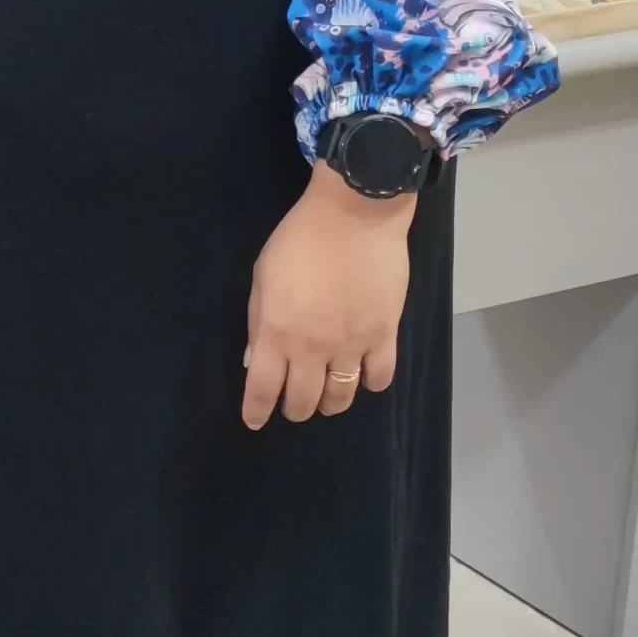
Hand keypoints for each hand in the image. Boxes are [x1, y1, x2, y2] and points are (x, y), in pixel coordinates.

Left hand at [242, 159, 416, 426]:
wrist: (354, 215)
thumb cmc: (300, 239)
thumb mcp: (262, 275)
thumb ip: (257, 320)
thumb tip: (253, 358)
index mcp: (276, 332)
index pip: (262, 388)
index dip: (256, 411)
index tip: (255, 421)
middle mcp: (312, 347)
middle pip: (302, 400)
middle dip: (294, 409)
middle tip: (294, 404)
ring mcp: (351, 344)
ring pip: (341, 397)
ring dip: (329, 403)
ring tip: (326, 396)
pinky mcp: (384, 335)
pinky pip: (378, 378)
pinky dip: (369, 383)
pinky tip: (362, 375)